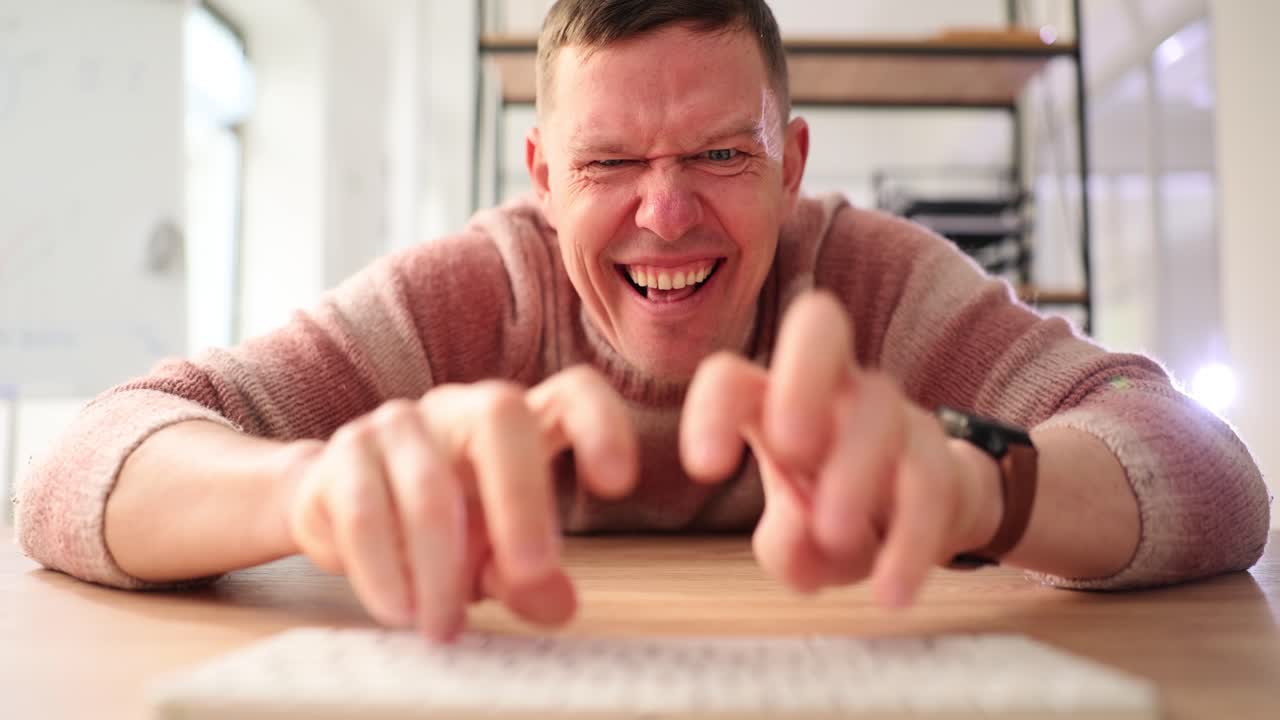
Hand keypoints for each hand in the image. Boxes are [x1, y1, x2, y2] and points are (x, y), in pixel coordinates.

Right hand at [284, 366, 637, 640]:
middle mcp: (461, 409)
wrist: (337, 508)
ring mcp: (399, 425)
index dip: (601, 425)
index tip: (617, 483)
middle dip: (522, 497)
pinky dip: (386, 570)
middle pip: (502, 417)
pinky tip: (402, 610)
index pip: (572, 394)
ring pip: (429, 483)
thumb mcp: (494, 557)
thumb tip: (558, 604)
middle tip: (529, 571)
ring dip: (440, 567)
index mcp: (518, 424)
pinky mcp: (343, 456)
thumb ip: (528, 577)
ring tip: (446, 628)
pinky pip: (366, 511)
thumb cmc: (443, 526)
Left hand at [680, 291, 1001, 606]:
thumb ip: (787, 547)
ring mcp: (892, 414)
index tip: (706, 467)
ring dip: (855, 470)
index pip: (732, 376)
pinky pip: (930, 483)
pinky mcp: (940, 457)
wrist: (927, 515)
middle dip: (803, 377)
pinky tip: (889, 594)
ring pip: (879, 408)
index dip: (713, 408)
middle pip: (820, 325)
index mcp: (775, 400)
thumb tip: (803, 535)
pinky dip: (908, 542)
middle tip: (790, 446)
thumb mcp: (797, 544)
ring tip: (836, 536)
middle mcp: (834, 389)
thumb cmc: (834, 514)